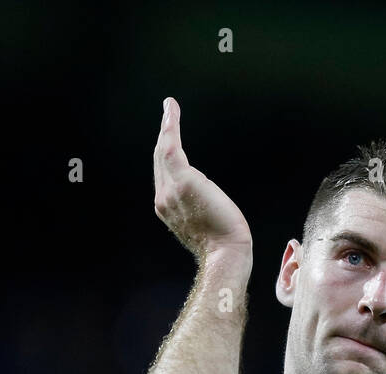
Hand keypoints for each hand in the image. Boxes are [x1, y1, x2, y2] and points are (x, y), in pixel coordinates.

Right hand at [153, 97, 252, 258]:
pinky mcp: (183, 180)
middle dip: (163, 136)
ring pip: (164, 151)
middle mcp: (164, 199)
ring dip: (166, 126)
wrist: (225, 252)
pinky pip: (171, 146)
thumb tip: (206, 199)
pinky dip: (170, 126)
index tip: (168, 139)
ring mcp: (170, 190)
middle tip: (167, 115)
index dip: (165, 154)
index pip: (164, 176)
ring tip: (169, 108)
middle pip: (160, 161)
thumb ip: (198, 207)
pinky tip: (171, 110)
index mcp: (168, 208)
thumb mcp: (205, 223)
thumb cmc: (223, 243)